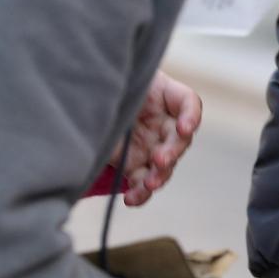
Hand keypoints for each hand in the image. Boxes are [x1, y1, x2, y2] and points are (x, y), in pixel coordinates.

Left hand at [115, 70, 201, 206]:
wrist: (88, 95)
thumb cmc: (104, 81)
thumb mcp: (112, 78)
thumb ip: (116, 86)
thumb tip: (106, 98)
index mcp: (165, 95)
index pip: (188, 103)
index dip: (190, 116)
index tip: (185, 128)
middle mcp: (164, 122)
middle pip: (179, 139)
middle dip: (172, 151)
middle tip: (160, 159)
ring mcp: (151, 145)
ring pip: (165, 165)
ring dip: (160, 175)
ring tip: (149, 184)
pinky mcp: (135, 165)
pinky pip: (143, 182)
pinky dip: (140, 193)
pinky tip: (131, 199)